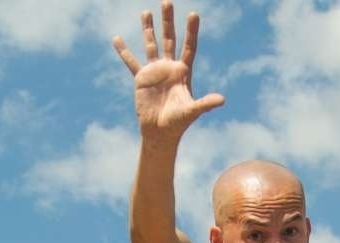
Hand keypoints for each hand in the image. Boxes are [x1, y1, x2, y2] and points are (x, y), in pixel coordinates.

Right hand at [113, 3, 224, 138]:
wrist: (160, 133)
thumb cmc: (178, 123)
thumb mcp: (192, 112)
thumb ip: (205, 104)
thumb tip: (222, 100)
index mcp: (183, 72)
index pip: (189, 47)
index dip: (191, 31)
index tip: (193, 14)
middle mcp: (169, 68)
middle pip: (169, 39)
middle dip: (168, 21)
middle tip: (167, 2)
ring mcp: (155, 71)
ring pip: (151, 45)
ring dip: (148, 28)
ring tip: (146, 12)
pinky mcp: (141, 79)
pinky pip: (131, 62)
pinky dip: (124, 51)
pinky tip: (117, 39)